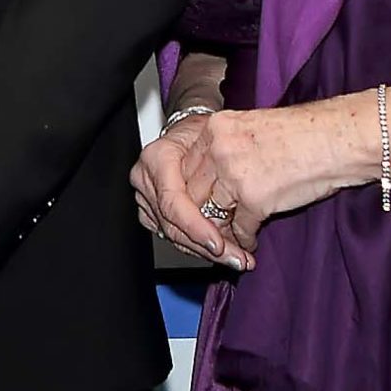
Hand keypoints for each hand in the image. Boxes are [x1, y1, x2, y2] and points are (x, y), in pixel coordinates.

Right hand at [131, 117, 246, 268]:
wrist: (190, 131)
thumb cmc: (203, 131)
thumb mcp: (216, 140)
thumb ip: (222, 171)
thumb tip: (246, 206)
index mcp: (156, 159)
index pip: (173, 203)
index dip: (196, 227)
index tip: (219, 244)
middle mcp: (145, 180)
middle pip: (173, 226)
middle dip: (207, 248)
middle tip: (238, 259)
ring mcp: (145, 198)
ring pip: (173, 235)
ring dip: (206, 251)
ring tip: (236, 258)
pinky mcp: (150, 211)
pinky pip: (172, 235)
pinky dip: (196, 246)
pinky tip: (219, 252)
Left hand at [180, 105, 355, 255]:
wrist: (339, 138)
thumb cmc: (306, 133)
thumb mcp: (252, 129)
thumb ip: (227, 148)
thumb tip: (213, 179)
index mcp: (215, 128)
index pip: (183, 168)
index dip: (189, 193)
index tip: (195, 208)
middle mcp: (218, 149)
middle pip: (191, 193)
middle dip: (199, 218)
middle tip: (207, 233)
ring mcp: (233, 174)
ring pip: (210, 215)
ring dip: (219, 234)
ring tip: (227, 244)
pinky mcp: (254, 198)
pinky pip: (238, 229)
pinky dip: (244, 241)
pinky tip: (250, 243)